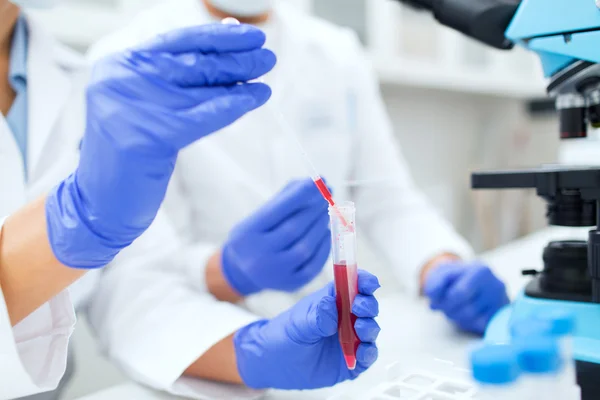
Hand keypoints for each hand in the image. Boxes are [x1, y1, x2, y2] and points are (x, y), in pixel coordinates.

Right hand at [45, 24, 275, 268]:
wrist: (100, 204)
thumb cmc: (129, 157)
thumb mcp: (148, 108)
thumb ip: (179, 78)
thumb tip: (224, 47)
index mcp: (119, 65)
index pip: (177, 41)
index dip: (217, 36)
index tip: (249, 36)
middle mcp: (122, 78)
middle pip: (192, 61)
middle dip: (236, 58)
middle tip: (268, 57)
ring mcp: (132, 105)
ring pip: (201, 86)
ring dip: (241, 79)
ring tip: (266, 76)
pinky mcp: (149, 135)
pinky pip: (204, 115)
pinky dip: (233, 105)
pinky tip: (255, 98)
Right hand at [221, 178, 330, 294]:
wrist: (241, 270)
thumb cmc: (256, 235)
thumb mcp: (260, 214)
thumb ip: (286, 198)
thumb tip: (317, 183)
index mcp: (248, 233)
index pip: (277, 210)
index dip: (300, 195)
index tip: (318, 181)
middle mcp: (259, 255)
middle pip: (293, 228)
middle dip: (314, 209)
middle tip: (327, 196)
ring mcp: (275, 273)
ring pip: (305, 247)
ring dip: (320, 226)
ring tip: (324, 213)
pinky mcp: (290, 284)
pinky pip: (313, 265)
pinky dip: (323, 246)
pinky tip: (324, 233)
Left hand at [234, 270, 380, 389]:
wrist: (276, 363)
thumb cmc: (286, 335)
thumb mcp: (298, 324)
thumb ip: (316, 317)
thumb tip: (331, 305)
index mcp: (334, 299)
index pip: (355, 285)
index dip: (364, 281)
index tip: (369, 284)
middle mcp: (347, 317)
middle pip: (367, 305)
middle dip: (368, 304)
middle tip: (359, 307)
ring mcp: (351, 338)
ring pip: (370, 329)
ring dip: (369, 327)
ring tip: (359, 328)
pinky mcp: (353, 359)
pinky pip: (368, 355)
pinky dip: (369, 352)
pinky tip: (361, 352)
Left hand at [424, 261, 508, 334]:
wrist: (472, 280)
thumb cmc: (455, 277)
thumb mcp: (441, 273)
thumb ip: (435, 282)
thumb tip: (432, 295)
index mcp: (480, 270)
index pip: (460, 293)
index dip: (443, 302)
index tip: (434, 302)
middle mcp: (495, 285)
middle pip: (467, 310)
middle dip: (449, 311)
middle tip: (441, 307)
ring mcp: (501, 301)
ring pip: (473, 320)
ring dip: (456, 317)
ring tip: (452, 308)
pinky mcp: (500, 315)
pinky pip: (480, 326)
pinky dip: (467, 323)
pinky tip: (464, 314)